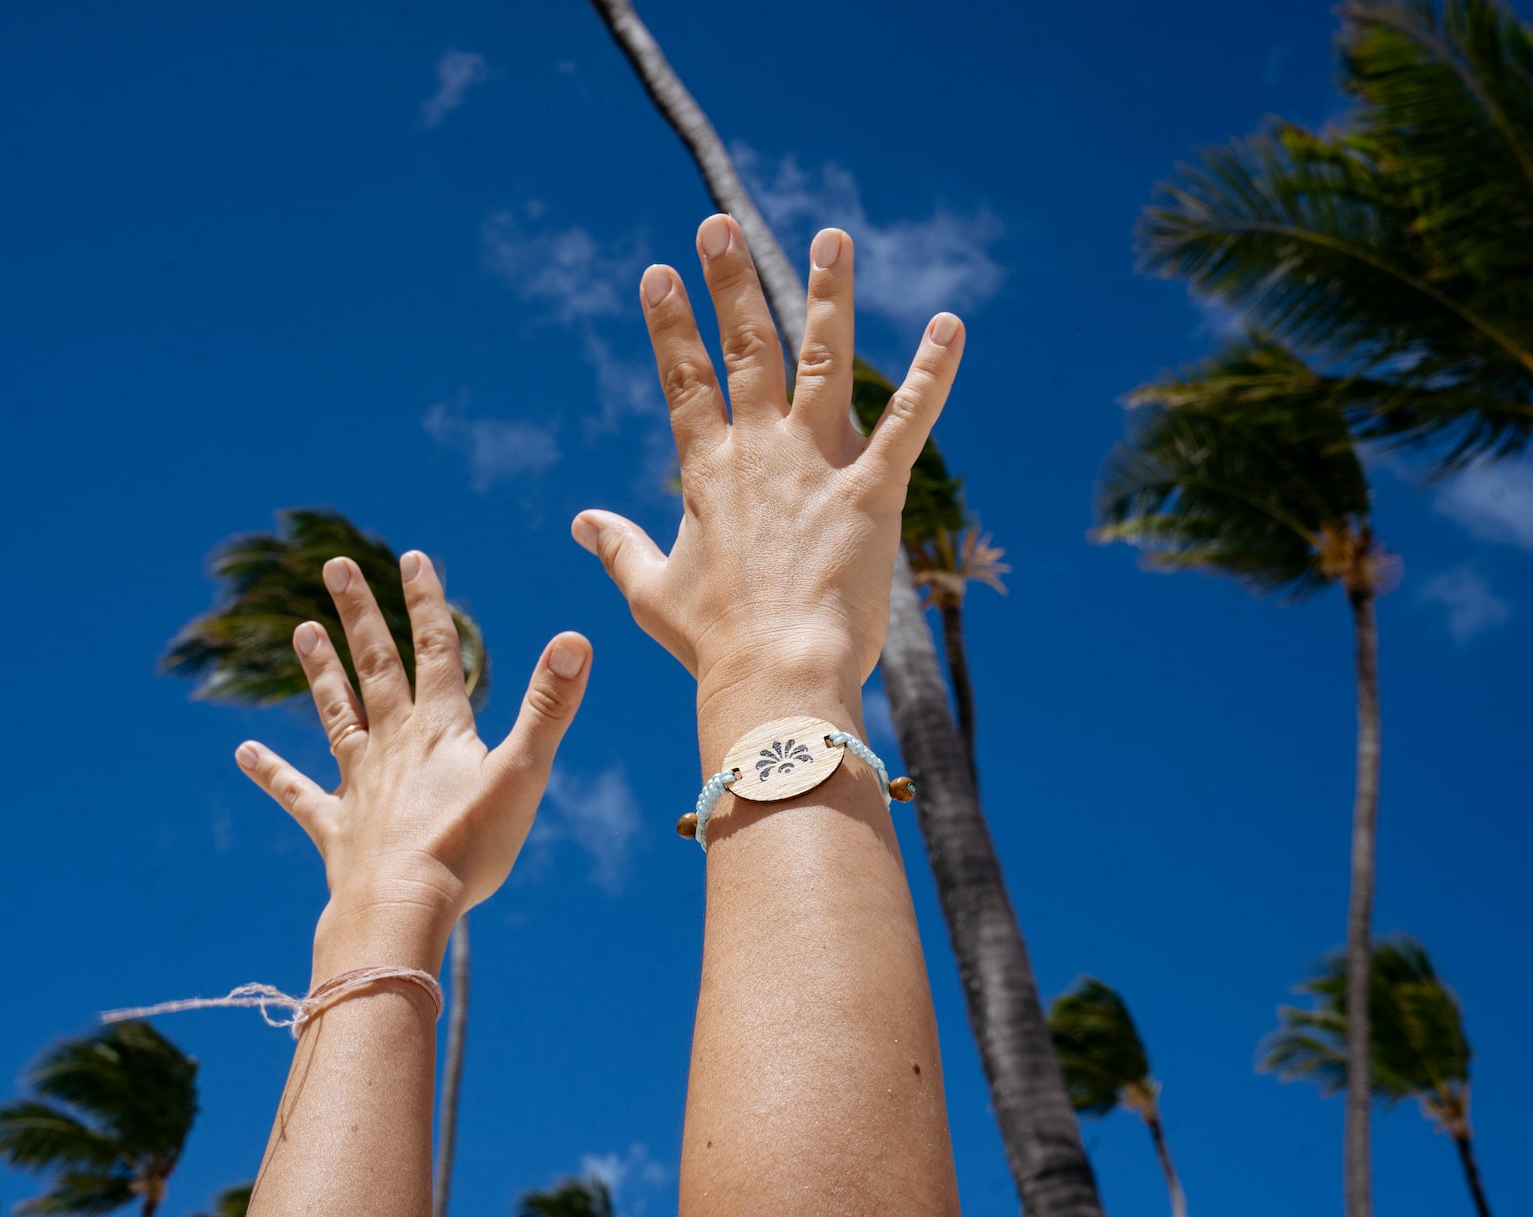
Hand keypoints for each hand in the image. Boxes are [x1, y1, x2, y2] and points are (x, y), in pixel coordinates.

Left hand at [234, 550, 591, 977]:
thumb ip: (548, 706)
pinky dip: (272, 773)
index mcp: (439, 730)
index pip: (434, 651)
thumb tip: (576, 639)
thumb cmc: (468, 847)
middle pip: (375, 667)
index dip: (425, 603)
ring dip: (321, 672)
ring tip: (301, 631)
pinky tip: (244, 753)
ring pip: (337, 714)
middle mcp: (393, 746)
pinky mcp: (336, 829)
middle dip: (359, 615)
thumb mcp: (523, 773)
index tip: (412, 557)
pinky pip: (299, 794)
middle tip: (335, 566)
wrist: (403, 908)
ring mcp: (359, 785)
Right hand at [571, 215, 963, 715]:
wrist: (775, 676)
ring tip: (832, 237)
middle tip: (718, 223)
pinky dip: (932, 374)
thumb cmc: (714, 644)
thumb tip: (580, 522)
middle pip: (746, 348)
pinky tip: (951, 326)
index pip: (684, 380)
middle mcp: (760, 451)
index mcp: (708, 472)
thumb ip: (618, 546)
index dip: (670, 325)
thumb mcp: (651, 592)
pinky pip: (908, 422)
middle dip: (730, 281)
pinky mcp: (873, 492)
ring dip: (828, 295)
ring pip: (824, 360)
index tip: (657, 273)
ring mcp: (818, 465)